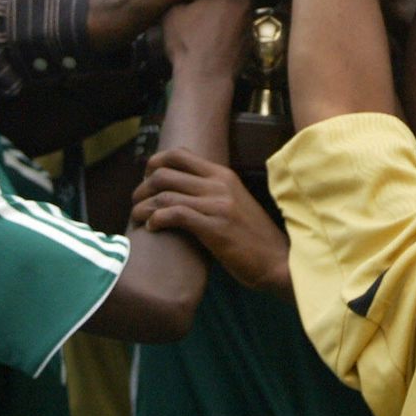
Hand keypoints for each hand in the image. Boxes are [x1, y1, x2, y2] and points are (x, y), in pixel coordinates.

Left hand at [131, 150, 291, 296]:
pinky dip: (156, 220)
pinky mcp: (214, 227)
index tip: (146, 180)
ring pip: (164, 194)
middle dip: (142, 188)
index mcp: (223, 175)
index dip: (154, 163)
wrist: (277, 261)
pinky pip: (174, 214)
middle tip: (137, 204)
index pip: (179, 154)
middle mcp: (219, 184)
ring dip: (143, 207)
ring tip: (138, 219)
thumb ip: (211, 193)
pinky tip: (152, 229)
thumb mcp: (234, 204)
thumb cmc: (252, 238)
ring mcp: (217, 204)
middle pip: (164, 173)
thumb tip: (177, 193)